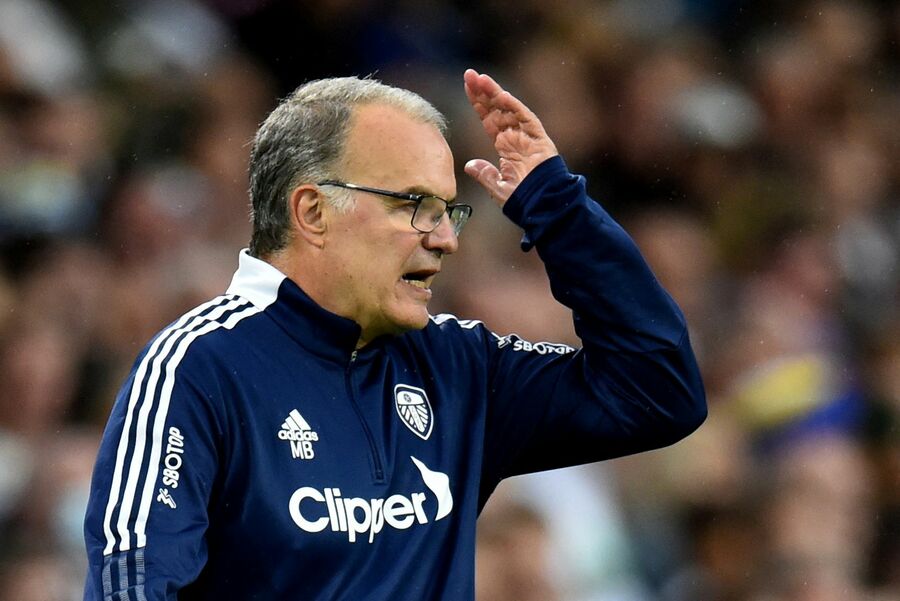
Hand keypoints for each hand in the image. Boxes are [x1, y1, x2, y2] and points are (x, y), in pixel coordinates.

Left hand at [463, 69, 557, 205]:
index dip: (478, 104)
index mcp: (506, 146)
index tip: (467, 87)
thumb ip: (485, 174)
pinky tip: (501, 95)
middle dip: (483, 92)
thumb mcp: (497, 187)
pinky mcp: (539, 138)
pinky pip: (526, 118)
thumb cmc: (523, 200)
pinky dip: (514, 106)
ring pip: (509, 109)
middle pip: (497, 109)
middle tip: (469, 74)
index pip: (489, 120)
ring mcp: (528, 136)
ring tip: (480, 78)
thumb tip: (469, 164)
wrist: (543, 206)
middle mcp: (516, 137)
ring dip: (495, 93)